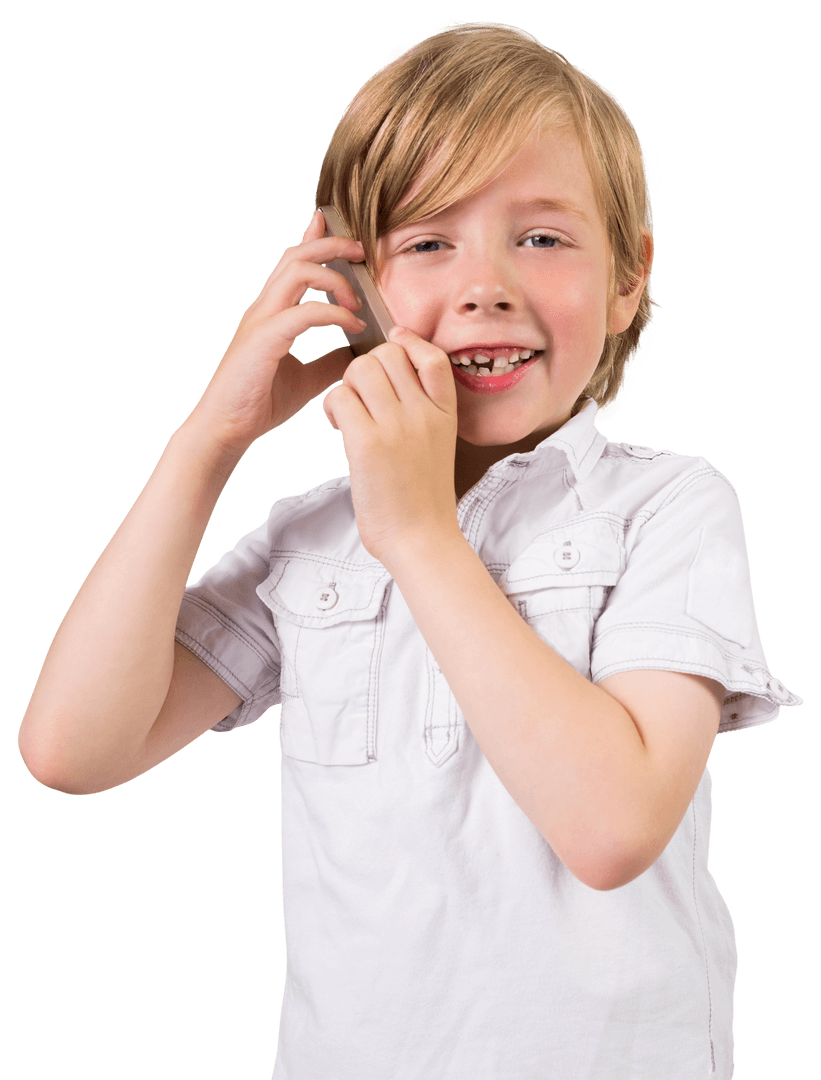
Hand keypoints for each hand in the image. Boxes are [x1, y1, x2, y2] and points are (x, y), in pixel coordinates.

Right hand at [184, 208, 367, 457]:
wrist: (225, 430)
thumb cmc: (258, 404)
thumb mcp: (306, 378)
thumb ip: (331, 361)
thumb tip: (361, 352)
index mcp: (270, 313)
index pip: (291, 263)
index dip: (312, 237)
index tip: (332, 223)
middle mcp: (263, 308)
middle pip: (296, 254)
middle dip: (331, 244)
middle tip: (360, 249)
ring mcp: (261, 320)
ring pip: (297, 270)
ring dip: (335, 276)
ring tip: (358, 297)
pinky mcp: (264, 339)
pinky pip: (305, 312)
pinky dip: (335, 313)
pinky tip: (353, 325)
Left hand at [322, 326, 460, 568]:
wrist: (420, 539)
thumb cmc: (421, 499)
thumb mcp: (437, 446)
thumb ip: (422, 412)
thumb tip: (393, 381)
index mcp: (444, 413)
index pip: (432, 356)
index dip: (407, 343)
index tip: (391, 350)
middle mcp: (423, 413)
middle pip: (388, 354)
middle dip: (366, 368)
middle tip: (362, 398)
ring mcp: (397, 425)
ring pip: (360, 368)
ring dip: (346, 386)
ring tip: (348, 414)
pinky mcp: (367, 442)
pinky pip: (339, 396)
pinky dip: (332, 408)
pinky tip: (338, 428)